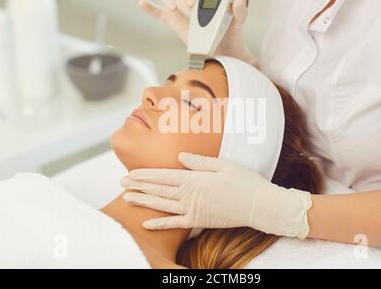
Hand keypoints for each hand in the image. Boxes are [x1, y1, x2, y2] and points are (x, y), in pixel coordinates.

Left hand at [121, 153, 311, 238]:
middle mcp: (190, 195)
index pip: (163, 175)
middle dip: (139, 186)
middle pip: (159, 189)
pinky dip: (160, 224)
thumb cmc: (244, 181)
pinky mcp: (199, 221)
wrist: (259, 205)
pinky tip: (146, 223)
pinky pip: (175, 223)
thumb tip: (180, 157)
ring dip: (144, 201)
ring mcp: (193, 210)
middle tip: (121, 183)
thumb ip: (200, 162)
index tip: (130, 172)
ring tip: (127, 198)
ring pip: (162, 205)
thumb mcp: (223, 165)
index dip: (145, 174)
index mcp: (195, 179)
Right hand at [139, 0, 258, 66]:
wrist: (224, 53)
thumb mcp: (238, 24)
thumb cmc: (231, 35)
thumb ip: (241, 13)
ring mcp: (182, 10)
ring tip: (176, 10)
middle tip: (190, 8)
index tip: (196, 0)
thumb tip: (239, 1)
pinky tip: (142, 3)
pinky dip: (150, 8)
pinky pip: (159, 12)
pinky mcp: (174, 21)